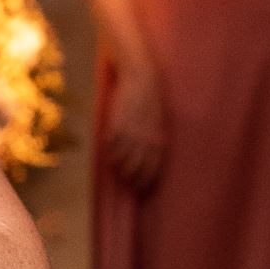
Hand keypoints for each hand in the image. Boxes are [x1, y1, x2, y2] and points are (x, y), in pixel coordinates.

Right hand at [105, 64, 165, 191]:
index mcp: (159, 140)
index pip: (152, 169)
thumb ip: (155, 137)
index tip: (141, 189)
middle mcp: (145, 141)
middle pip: (136, 168)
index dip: (146, 181)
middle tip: (127, 184)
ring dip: (119, 168)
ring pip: (121, 160)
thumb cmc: (152, 98)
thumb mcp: (160, 120)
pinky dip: (110, 153)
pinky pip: (111, 147)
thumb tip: (150, 153)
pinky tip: (110, 155)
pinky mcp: (115, 126)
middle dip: (131, 179)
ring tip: (117, 170)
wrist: (140, 78)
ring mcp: (129, 134)